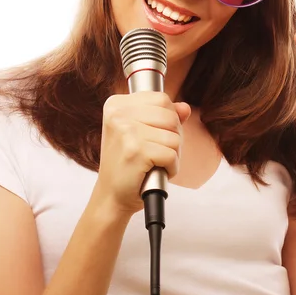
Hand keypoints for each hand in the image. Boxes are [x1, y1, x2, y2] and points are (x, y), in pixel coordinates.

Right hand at [93, 92, 190, 214]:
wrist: (111, 195)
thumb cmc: (126, 164)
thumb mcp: (141, 132)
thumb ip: (163, 116)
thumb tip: (185, 108)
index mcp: (117, 104)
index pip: (162, 98)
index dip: (169, 119)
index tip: (154, 135)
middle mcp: (118, 114)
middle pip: (171, 116)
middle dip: (173, 137)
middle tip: (157, 152)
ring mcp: (126, 131)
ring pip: (174, 136)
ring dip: (172, 154)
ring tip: (155, 162)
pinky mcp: (136, 151)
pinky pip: (172, 154)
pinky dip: (171, 167)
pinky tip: (156, 171)